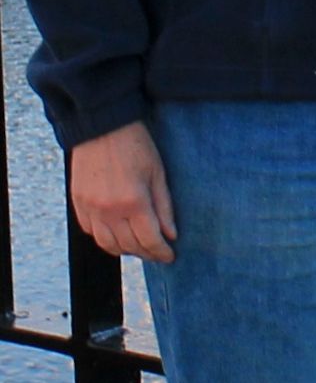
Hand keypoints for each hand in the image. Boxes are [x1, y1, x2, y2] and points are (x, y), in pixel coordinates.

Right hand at [70, 120, 176, 263]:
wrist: (102, 127)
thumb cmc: (135, 145)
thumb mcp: (158, 172)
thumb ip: (164, 206)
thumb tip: (170, 234)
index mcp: (134, 202)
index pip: (149, 240)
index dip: (161, 252)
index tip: (169, 256)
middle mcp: (109, 210)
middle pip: (129, 246)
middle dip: (146, 252)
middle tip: (157, 251)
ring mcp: (91, 209)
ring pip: (108, 245)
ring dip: (125, 249)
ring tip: (139, 245)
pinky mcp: (78, 204)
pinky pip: (91, 232)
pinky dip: (105, 238)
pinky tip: (117, 232)